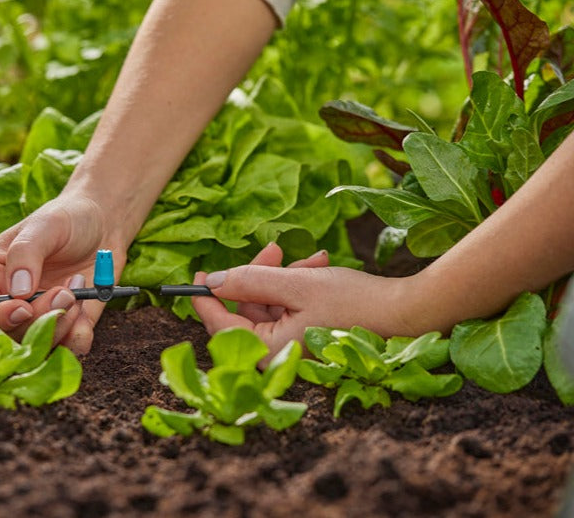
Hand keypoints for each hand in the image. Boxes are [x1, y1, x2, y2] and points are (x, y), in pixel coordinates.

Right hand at [0, 193, 125, 353]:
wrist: (103, 224)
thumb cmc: (66, 218)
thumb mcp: (44, 226)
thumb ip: (25, 254)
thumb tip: (17, 293)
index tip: (23, 307)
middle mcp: (8, 302)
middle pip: (8, 334)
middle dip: (39, 319)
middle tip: (65, 293)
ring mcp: (37, 317)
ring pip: (38, 344)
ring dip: (61, 325)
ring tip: (78, 289)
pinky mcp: (66, 326)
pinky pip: (68, 348)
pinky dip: (78, 335)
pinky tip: (86, 307)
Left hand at [192, 243, 411, 366]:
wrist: (406, 313)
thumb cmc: (353, 302)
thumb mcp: (296, 283)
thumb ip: (249, 281)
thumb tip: (212, 280)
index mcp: (269, 350)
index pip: (220, 323)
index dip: (205, 296)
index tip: (197, 273)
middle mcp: (277, 354)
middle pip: (246, 311)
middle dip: (258, 276)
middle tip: (273, 249)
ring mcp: (293, 345)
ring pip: (269, 305)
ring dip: (284, 277)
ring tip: (311, 259)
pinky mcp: (307, 334)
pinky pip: (288, 307)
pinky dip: (297, 285)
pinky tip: (318, 266)